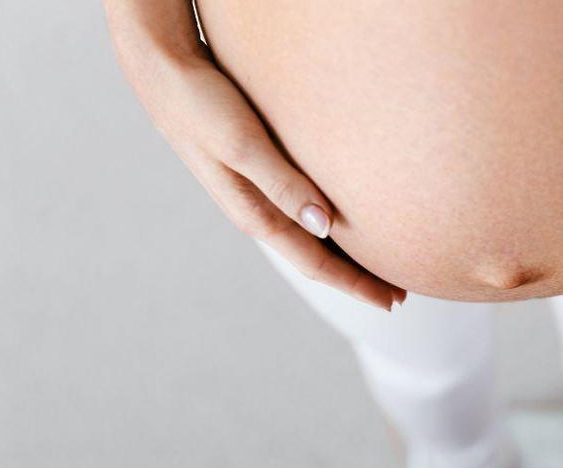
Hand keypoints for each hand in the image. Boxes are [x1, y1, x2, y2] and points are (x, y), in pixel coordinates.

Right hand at [104, 3, 403, 310]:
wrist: (163, 71)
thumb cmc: (200, 104)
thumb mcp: (241, 144)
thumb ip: (282, 184)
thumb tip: (324, 225)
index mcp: (256, 214)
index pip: (316, 263)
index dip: (355, 285)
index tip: (391, 301)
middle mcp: (259, 211)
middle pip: (317, 257)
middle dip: (356, 278)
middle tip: (399, 295)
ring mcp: (259, 193)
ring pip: (311, 236)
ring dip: (345, 254)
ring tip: (380, 264)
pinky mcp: (261, 171)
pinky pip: (303, 210)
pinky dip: (329, 224)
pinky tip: (345, 219)